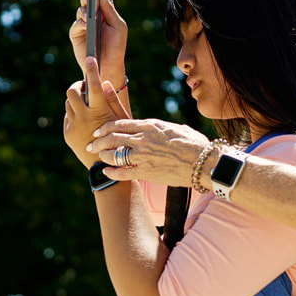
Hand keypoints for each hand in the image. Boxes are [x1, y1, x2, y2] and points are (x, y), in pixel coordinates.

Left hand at [64, 57, 130, 166]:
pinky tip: (86, 124)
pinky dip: (75, 115)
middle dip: (78, 86)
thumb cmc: (119, 141)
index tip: (91, 58)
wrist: (103, 165)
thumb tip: (105, 82)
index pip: (94, 86)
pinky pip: (68, 117)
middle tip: (85, 88)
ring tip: (88, 109)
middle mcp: (84, 117)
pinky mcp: (67, 133)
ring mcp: (73, 126)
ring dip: (77, 101)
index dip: (92, 70)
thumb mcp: (121, 120)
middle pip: (72, 91)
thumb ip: (112, 100)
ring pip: (68, 103)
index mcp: (99, 112)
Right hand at [69, 0, 127, 89]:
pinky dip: (81, 22)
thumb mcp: (118, 26)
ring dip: (86, 11)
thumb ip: (110, 9)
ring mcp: (84, 22)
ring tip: (91, 17)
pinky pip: (76, 23)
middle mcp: (95, 14)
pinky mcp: (77, 32)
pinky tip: (86, 25)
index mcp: (107, 10)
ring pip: (81, 8)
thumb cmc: (116, 46)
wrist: (108, 65)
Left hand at [87, 117, 210, 187]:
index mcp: (150, 126)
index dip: (106, 126)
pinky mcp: (146, 172)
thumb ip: (163, 127)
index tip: (99, 130)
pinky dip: (111, 172)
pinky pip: (121, 172)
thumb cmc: (195, 144)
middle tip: (91, 143)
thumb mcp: (178, 128)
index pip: (120, 123)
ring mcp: (143, 156)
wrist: (204, 163)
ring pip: (113, 154)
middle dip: (98, 140)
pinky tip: (106, 171)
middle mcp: (143, 139)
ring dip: (103, 155)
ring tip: (98, 156)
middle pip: (112, 137)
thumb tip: (162, 127)